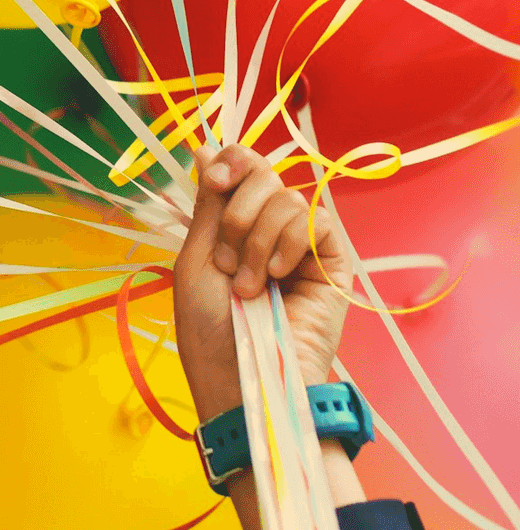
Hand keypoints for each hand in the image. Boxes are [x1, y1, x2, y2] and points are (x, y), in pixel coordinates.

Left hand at [174, 144, 351, 421]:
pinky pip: (316, 219)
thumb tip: (206, 149)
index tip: (215, 179)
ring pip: (287, 196)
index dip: (232, 161)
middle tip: (225, 260)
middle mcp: (269, 229)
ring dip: (255, 239)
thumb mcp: (197, 259)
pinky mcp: (333, 263)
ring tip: (248, 286)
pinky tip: (278, 275)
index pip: (243, 167)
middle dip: (237, 211)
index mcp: (233, 225)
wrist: (245, 380)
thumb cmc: (211, 331)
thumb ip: (210, 204)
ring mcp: (302, 246)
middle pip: (264, 173)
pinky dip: (289, 241)